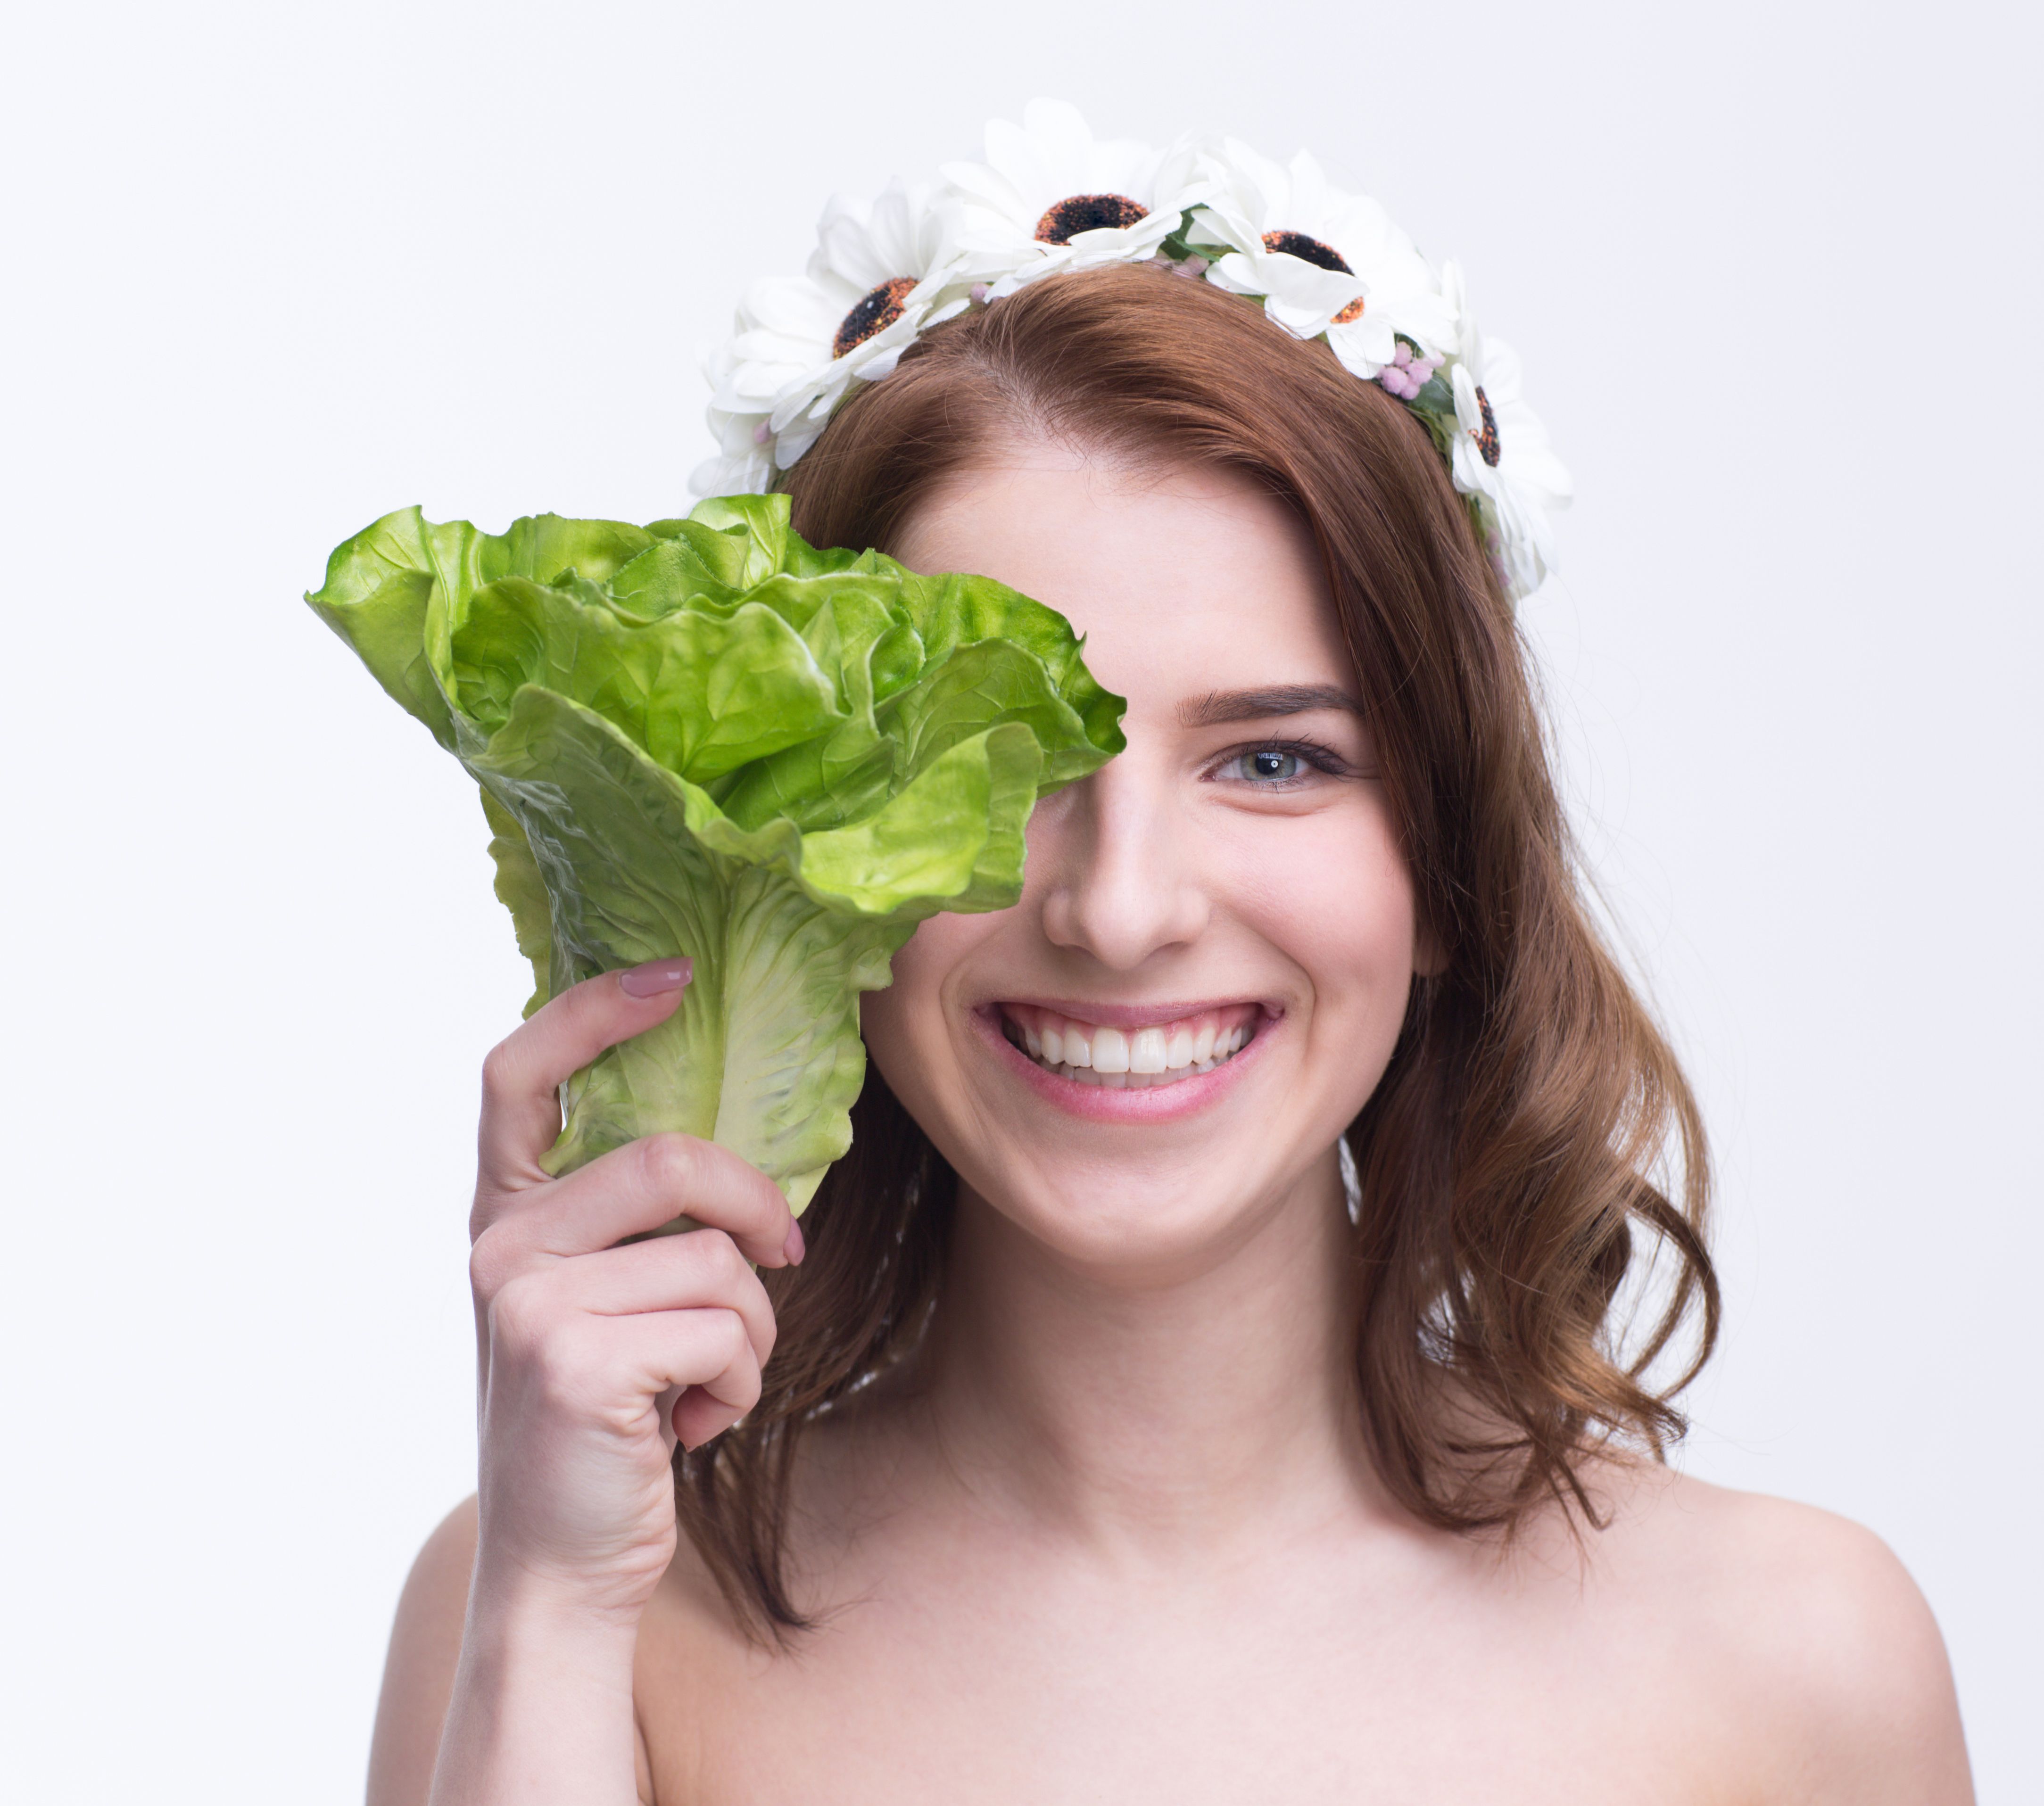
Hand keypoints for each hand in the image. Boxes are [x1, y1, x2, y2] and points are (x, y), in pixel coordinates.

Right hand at [464, 958, 799, 1624]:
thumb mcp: (596, 1302)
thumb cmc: (604, 1420)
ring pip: (717, 1259)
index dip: (594, 1008)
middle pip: (672, 1158)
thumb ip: (627, 1222)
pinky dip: (739, 1382)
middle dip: (755, 1210)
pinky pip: (724, 1330)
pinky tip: (692, 1424)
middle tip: (778, 1259)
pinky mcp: (574, 1361)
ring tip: (706, 1380)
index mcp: (505, 1214)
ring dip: (752, 1330)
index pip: (519, 1071)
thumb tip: (730, 1155)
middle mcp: (500, 1245)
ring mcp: (528, 1301)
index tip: (671, 976)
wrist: (561, 1560)